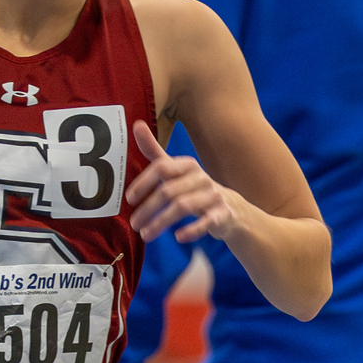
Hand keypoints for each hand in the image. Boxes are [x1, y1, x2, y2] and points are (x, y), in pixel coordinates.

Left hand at [128, 122, 238, 244]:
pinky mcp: (222, 215)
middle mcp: (201, 178)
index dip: (144, 182)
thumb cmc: (195, 189)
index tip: (130, 199)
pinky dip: (192, 230)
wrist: (232, 209)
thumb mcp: (176, 170)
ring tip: (145, 235)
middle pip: (169, 190)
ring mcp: (213, 196)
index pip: (162, 167)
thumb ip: (155, 152)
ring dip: (161, 222)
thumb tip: (137, 124)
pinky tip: (178, 237)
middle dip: (148, 209)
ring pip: (183, 207)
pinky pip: (206, 222)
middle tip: (134, 224)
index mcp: (187, 165)